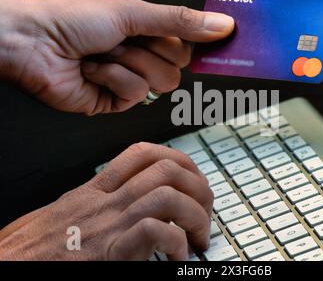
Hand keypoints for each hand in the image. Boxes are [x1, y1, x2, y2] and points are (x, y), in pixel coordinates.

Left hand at [0, 0, 233, 114]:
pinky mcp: (114, 101)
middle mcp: (140, 56)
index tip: (189, 39)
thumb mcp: (134, 12)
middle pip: (177, 68)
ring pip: (159, 84)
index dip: (185, 42)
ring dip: (129, 64)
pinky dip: (112, 79)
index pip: (186, 45)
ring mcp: (128, 80)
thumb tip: (221, 24)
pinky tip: (93, 70)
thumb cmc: (72, 19)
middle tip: (124, 40)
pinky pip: (135, 96)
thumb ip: (180, 21)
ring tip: (104, 53)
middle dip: (148, 52)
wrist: (32, 43)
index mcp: (146, 31)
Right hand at [0, 143, 213, 259]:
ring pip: (167, 194)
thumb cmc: (37, 249)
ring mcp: (108, 224)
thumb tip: (132, 201)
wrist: (13, 267)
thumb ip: (97, 202)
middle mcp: (105, 201)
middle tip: (205, 209)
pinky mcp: (109, 252)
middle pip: (165, 168)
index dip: (178, 159)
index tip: (192, 178)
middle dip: (198, 184)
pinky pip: (156, 231)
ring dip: (196, 214)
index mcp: (96, 190)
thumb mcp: (68, 213)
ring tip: (199, 236)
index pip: (142, 153)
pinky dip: (177, 243)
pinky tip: (176, 259)